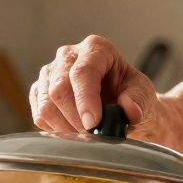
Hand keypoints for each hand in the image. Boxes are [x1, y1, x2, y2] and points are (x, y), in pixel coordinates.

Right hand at [29, 35, 160, 132]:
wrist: (119, 103)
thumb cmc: (130, 93)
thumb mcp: (143, 94)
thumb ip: (138, 100)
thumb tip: (129, 110)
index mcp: (96, 48)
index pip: (82, 72)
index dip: (85, 100)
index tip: (93, 123)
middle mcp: (68, 55)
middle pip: (59, 88)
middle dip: (76, 118)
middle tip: (93, 134)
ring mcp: (50, 72)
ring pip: (46, 104)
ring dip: (65, 127)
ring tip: (85, 134)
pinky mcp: (39, 91)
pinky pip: (39, 115)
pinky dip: (55, 129)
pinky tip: (72, 130)